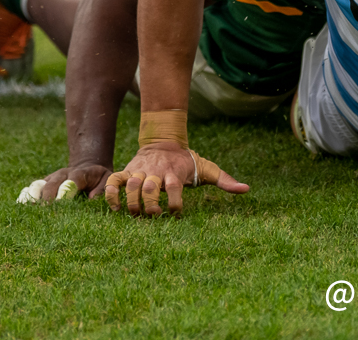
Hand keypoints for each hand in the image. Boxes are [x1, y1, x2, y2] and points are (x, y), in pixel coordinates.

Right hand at [16, 163, 112, 203]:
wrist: (88, 166)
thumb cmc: (99, 177)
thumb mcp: (107, 179)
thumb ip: (103, 188)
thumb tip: (92, 199)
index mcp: (80, 174)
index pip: (71, 182)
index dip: (65, 192)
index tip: (60, 203)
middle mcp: (62, 174)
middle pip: (52, 185)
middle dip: (47, 198)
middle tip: (44, 212)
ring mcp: (51, 178)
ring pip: (38, 185)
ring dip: (33, 197)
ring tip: (28, 209)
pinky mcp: (43, 183)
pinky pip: (32, 188)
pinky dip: (25, 196)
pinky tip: (20, 206)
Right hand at [104, 141, 248, 215]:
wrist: (164, 142)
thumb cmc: (186, 161)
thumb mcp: (206, 168)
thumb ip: (225, 180)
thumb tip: (246, 189)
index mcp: (175, 173)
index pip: (174, 188)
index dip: (174, 203)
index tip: (176, 212)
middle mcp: (156, 172)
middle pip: (149, 188)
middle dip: (150, 205)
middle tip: (154, 216)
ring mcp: (140, 171)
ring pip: (131, 186)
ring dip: (132, 203)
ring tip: (136, 215)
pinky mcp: (127, 171)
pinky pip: (113, 182)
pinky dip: (110, 195)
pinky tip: (114, 209)